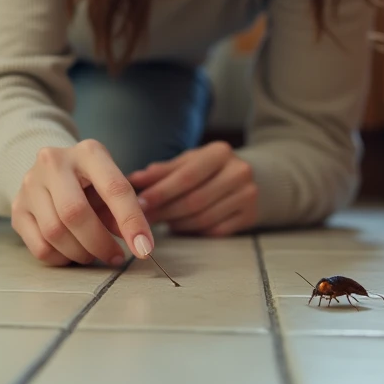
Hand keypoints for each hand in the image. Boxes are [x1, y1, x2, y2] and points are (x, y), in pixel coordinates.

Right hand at [11, 139, 155, 267]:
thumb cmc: (90, 182)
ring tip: (93, 253)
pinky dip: (61, 258)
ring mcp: (30, 184)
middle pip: (75, 213)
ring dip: (80, 253)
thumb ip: (124, 210)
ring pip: (55, 232)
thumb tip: (137, 242)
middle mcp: (53, 162)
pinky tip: (71, 253)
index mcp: (88, 152)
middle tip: (115, 256)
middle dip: (99, 243)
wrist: (50, 171)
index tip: (145, 249)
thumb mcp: (111, 186)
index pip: (113, 188)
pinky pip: (39, 246)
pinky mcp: (17, 208)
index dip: (132, 222)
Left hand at [128, 141, 257, 236]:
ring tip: (160, 222)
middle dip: (165, 211)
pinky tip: (180, 227)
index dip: (161, 192)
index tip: (139, 203)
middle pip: (195, 200)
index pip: (186, 176)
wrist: (246, 177)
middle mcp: (239, 171)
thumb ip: (161, 171)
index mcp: (220, 152)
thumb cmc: (208, 169)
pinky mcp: (250, 215)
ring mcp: (248, 195)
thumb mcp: (187, 162)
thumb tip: (133, 180)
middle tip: (143, 220)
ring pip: (204, 218)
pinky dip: (193, 231)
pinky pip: (215, 230)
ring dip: (176, 223)